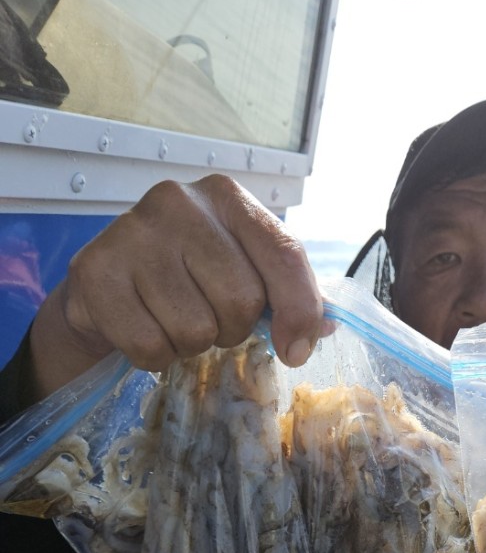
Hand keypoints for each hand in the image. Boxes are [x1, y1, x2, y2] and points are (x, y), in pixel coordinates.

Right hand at [27, 175, 328, 399]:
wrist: (107, 284)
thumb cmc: (188, 276)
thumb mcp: (245, 269)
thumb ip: (289, 292)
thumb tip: (322, 329)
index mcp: (227, 196)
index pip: (284, 255)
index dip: (300, 311)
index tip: (296, 349)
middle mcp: (179, 202)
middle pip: (241, 300)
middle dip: (232, 328)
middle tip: (209, 317)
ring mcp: (133, 232)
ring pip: (196, 328)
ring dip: (191, 343)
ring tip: (173, 319)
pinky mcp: (96, 271)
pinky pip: (151, 346)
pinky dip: (155, 355)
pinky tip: (145, 326)